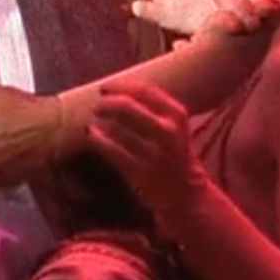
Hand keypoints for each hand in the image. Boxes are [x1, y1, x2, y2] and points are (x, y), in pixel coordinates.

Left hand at [86, 82, 205, 226]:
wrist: (187, 192)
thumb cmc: (173, 151)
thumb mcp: (173, 124)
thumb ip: (151, 105)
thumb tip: (115, 88)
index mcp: (177, 115)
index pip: (145, 91)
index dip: (120, 86)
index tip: (105, 87)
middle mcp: (168, 132)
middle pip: (129, 107)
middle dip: (108, 103)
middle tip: (97, 105)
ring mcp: (154, 154)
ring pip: (118, 129)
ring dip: (101, 120)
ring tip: (94, 119)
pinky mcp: (140, 173)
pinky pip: (113, 151)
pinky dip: (98, 139)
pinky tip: (92, 134)